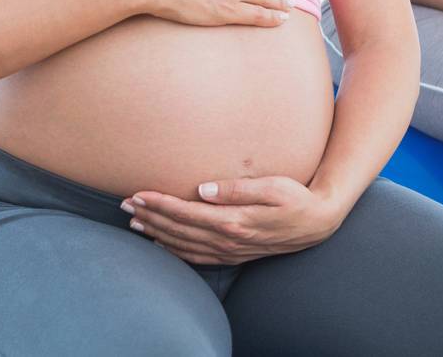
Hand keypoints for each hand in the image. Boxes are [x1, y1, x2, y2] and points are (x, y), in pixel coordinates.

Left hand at [121, 176, 346, 265]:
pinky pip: (197, 257)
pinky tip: (161, 245)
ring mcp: (230, 250)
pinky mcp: (234, 254)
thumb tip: (202, 189)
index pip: (186, 213)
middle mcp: (228, 239)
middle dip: (150, 217)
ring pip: (184, 245)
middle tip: (124, 205)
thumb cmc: (295, 198)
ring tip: (134, 222)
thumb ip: (236, 189)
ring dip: (157, 233)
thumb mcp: (271, 186)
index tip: (137, 194)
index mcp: (234, 221)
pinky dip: (175, 251)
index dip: (159, 204)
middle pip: (179, 229)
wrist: (318, 223)